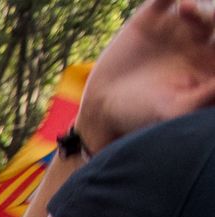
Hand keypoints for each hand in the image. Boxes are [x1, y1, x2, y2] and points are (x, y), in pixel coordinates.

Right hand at [76, 0, 214, 149]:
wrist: (102, 108)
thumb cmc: (142, 117)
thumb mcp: (175, 110)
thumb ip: (204, 96)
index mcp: (212, 64)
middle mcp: (199, 42)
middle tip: (212, 19)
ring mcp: (176, 28)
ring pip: (197, 8)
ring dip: (196, 9)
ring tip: (186, 8)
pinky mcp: (151, 18)